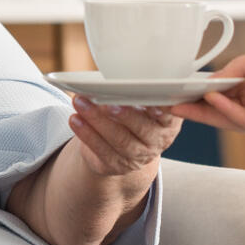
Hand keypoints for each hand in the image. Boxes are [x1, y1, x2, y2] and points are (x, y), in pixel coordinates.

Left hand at [66, 95, 180, 191]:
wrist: (123, 144)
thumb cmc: (133, 111)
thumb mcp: (140, 100)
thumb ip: (136, 91)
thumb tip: (114, 79)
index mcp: (169, 121)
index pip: (169, 115)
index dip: (160, 109)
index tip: (149, 98)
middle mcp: (158, 140)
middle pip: (142, 129)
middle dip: (123, 115)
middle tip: (107, 102)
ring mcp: (139, 156)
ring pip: (120, 141)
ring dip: (97, 121)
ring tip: (80, 104)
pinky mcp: (118, 165)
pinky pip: (102, 151)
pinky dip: (86, 134)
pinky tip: (75, 120)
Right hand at [169, 42, 244, 147]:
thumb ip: (240, 68)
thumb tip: (213, 79)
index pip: (223, 88)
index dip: (202, 87)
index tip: (179, 85)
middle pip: (220, 106)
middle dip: (196, 103)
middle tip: (170, 100)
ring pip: (228, 118)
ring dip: (204, 112)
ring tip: (181, 103)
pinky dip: (228, 113)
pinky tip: (214, 100)